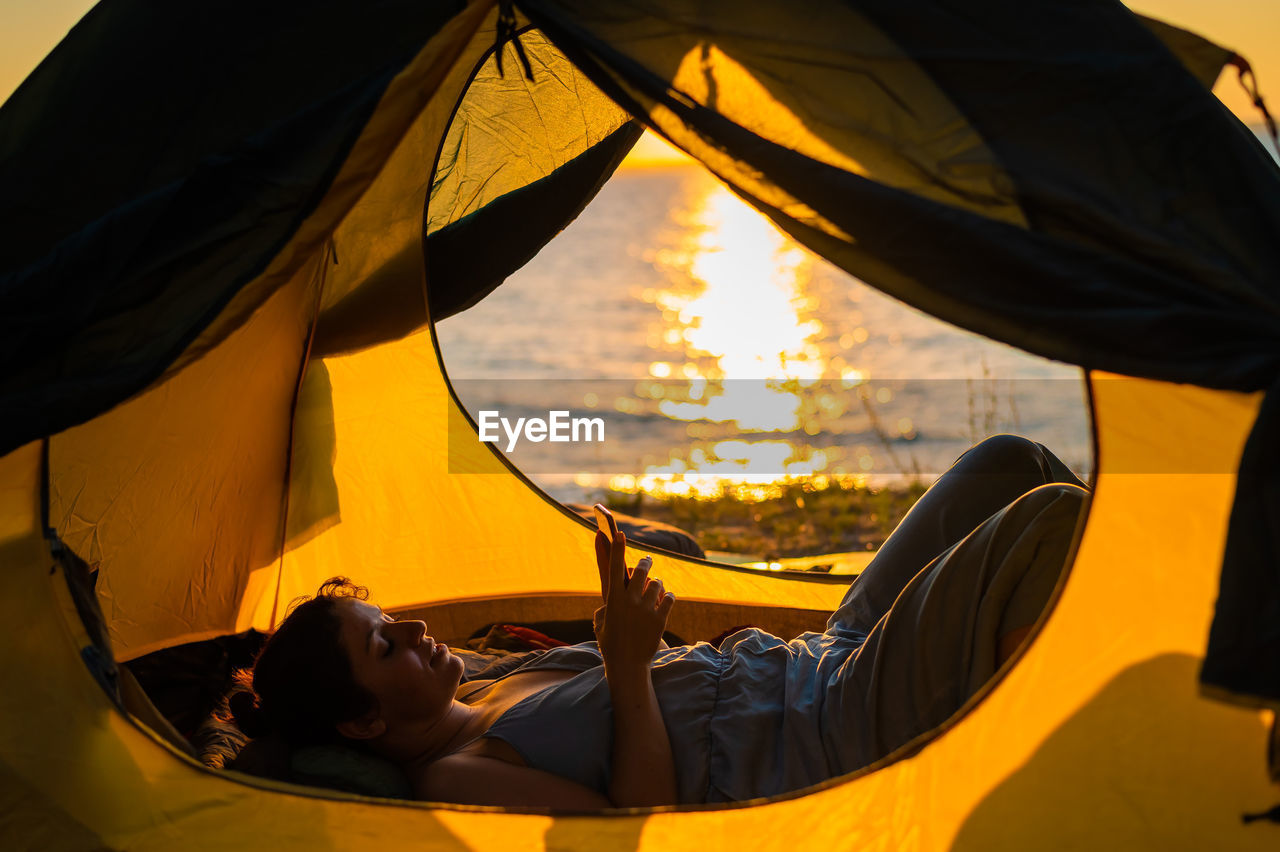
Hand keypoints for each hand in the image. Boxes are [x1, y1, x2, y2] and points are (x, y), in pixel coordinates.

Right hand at [593, 530, 674, 676]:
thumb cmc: (611, 643)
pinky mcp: (660, 619)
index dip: (617, 548)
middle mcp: (630, 601)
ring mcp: (646, 610)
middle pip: (642, 571)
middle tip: (647, 561)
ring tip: (655, 591)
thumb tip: (617, 591)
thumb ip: (608, 603)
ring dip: (657, 585)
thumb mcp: (601, 621)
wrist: (627, 666)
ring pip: (657, 584)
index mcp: (613, 599)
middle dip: (646, 564)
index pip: (615, 567)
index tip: (619, 533)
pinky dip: (667, 597)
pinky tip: (665, 601)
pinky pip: (669, 598)